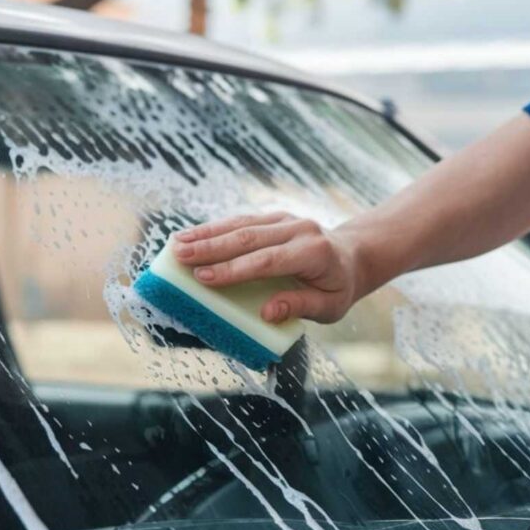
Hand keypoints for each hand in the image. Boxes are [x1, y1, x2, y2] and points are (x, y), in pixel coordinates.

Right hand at [173, 212, 363, 323]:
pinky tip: (192, 235)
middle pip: (249, 237)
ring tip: (176, 244)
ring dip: (207, 233)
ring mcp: (285, 219)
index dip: (234, 269)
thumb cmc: (338, 287)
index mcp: (313, 252)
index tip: (204, 278)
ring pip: (241, 223)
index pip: (267, 261)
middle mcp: (299, 229)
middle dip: (211, 247)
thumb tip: (267, 313)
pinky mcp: (274, 216)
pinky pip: (241, 220)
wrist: (352, 256)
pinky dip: (215, 228)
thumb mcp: (329, 306)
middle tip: (179, 256)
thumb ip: (299, 306)